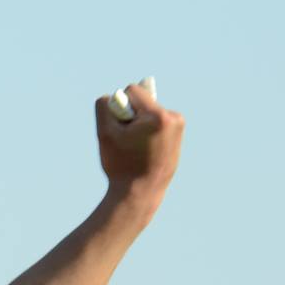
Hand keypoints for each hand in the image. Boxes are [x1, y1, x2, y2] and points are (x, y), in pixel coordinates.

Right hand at [95, 80, 183, 198]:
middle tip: (128, 141)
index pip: (133, 90)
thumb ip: (104, 107)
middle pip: (143, 100)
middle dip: (131, 115)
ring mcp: (179, 126)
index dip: (120, 107)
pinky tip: (146, 150)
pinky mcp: (179, 134)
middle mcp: (174, 118)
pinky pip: (158, 121)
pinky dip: (148, 130)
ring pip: (150, 111)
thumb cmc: (121, 165)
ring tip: (137, 148)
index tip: (121, 128)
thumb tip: (115, 96)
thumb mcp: (105, 134)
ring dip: (139, 123)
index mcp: (158, 116)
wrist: (140, 194)